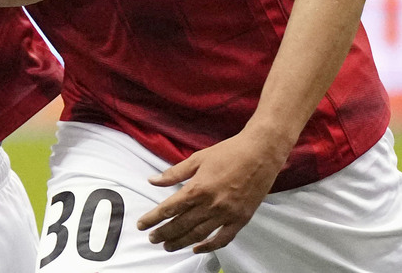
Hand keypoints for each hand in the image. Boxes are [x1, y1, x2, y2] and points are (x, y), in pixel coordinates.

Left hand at [135, 129, 288, 252]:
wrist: (260, 153)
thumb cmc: (228, 152)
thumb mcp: (197, 158)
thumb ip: (174, 173)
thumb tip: (152, 181)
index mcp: (198, 188)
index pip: (169, 208)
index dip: (153, 218)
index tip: (142, 225)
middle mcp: (211, 204)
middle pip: (182, 224)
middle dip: (164, 233)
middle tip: (152, 239)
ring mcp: (226, 214)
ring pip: (199, 234)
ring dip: (181, 242)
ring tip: (168, 246)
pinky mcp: (240, 219)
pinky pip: (222, 239)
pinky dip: (209, 247)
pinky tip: (197, 249)